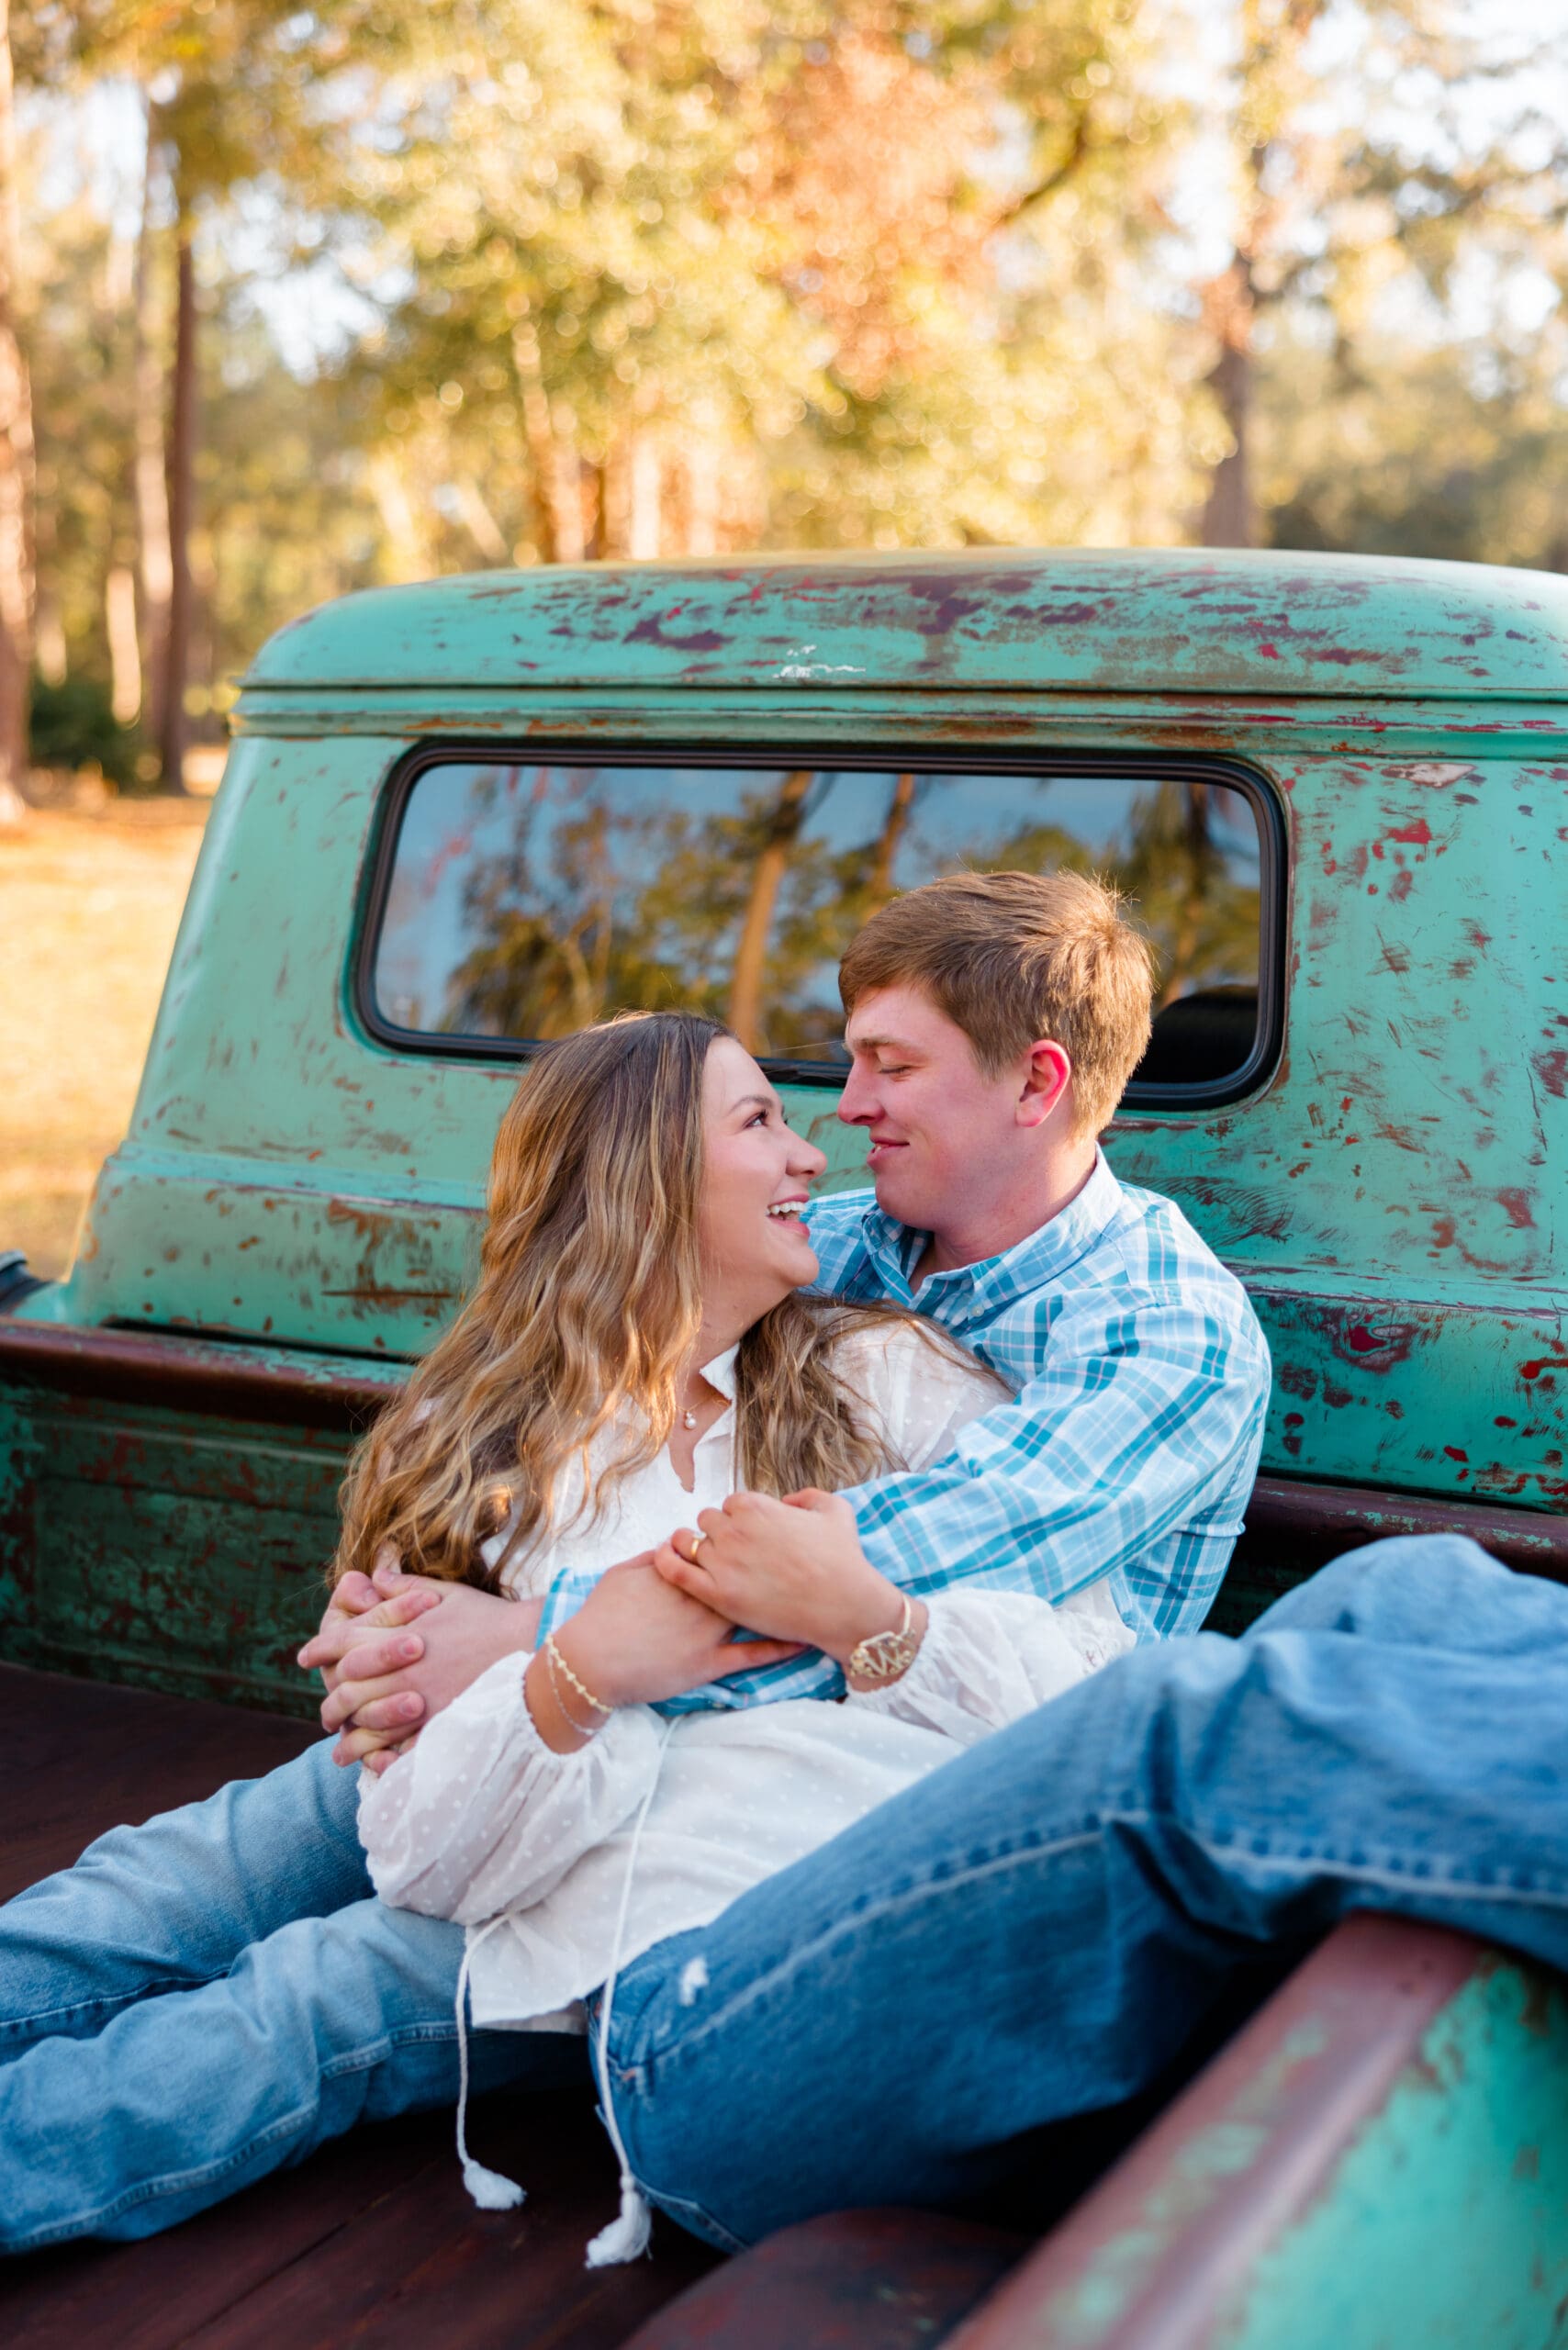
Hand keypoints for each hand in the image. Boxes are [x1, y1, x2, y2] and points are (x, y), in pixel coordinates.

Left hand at [302, 1558, 541, 1764]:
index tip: (306, 1656)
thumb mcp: (445, 1593)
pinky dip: (375, 1756)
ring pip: (364, 1720)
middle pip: (346, 1685)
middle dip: (330, 1696)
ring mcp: (419, 1700)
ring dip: (346, 1733)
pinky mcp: (437, 1724)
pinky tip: (367, 1763)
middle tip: (323, 1708)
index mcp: (400, 1633)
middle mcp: (402, 1668)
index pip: (344, 1640)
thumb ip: (404, 1588)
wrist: (531, 1647)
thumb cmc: (490, 1618)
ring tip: (337, 1744)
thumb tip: (375, 1574)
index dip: (320, 1647)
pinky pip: (395, 1746)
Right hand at [553, 1552, 804, 1713]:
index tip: (761, 1540)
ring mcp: (707, 1632)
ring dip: (785, 1601)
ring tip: (817, 1592)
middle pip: (746, 1576)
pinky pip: (752, 1655)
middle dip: (771, 1567)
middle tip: (796, 1561)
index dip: (743, 1545)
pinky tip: (804, 1639)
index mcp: (681, 1574)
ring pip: (755, 1611)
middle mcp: (701, 1598)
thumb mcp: (622, 1574)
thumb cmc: (601, 1616)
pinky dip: (780, 1647)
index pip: (720, 1552)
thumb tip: (669, 1544)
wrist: (591, 1661)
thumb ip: (651, 1558)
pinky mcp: (709, 1664)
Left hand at [653, 1489, 912, 1668]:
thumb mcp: (836, 1511)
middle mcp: (735, 1529)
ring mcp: (724, 1562)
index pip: (731, 1505)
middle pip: (708, 1522)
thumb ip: (809, 1496)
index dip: (739, 1520)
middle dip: (719, 1534)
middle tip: (734, 1554)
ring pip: (691, 1544)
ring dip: (696, 1548)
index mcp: (756, 1506)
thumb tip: (786, 1501)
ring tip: (707, 1561)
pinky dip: (665, 1561)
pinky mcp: (717, 1594)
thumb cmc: (843, 1561)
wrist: (843, 1605)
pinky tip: (663, 1559)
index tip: (748, 1535)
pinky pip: (676, 1571)